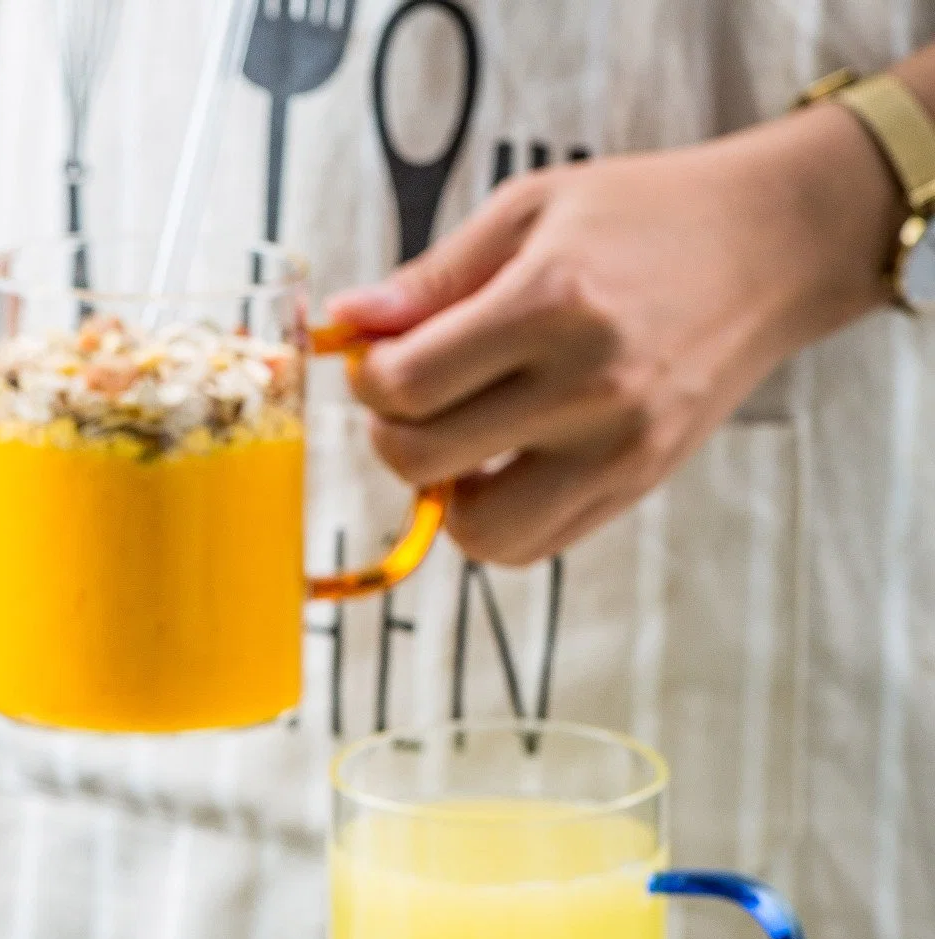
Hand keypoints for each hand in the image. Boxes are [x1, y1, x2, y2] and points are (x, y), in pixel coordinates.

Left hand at [329, 101, 901, 565]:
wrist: (771, 246)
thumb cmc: (643, 217)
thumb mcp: (529, 212)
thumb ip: (432, 278)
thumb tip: (347, 323)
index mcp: (551, 302)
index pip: (406, 386)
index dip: (368, 380)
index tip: (380, 359)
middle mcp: (587, 385)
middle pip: (423, 462)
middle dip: (392, 433)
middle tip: (413, 399)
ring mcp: (616, 447)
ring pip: (478, 532)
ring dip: (444, 498)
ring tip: (462, 443)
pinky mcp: (636, 483)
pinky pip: (532, 546)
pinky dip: (497, 521)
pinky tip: (504, 465)